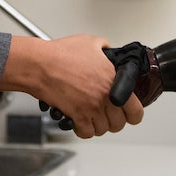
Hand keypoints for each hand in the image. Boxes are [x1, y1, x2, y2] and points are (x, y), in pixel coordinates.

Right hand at [40, 41, 162, 129]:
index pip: (135, 110)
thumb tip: (108, 51)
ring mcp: (91, 108)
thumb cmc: (61, 54)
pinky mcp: (76, 116)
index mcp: (113, 80)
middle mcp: (105, 97)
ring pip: (103, 129)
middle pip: (119, 123)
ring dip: (99, 125)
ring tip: (94, 117)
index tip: (129, 113)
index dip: (133, 114)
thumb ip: (105, 47)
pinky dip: (85, 130)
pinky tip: (82, 122)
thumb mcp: (91, 42)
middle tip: (108, 114)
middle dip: (114, 120)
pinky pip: (86, 133)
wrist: (40, 65)